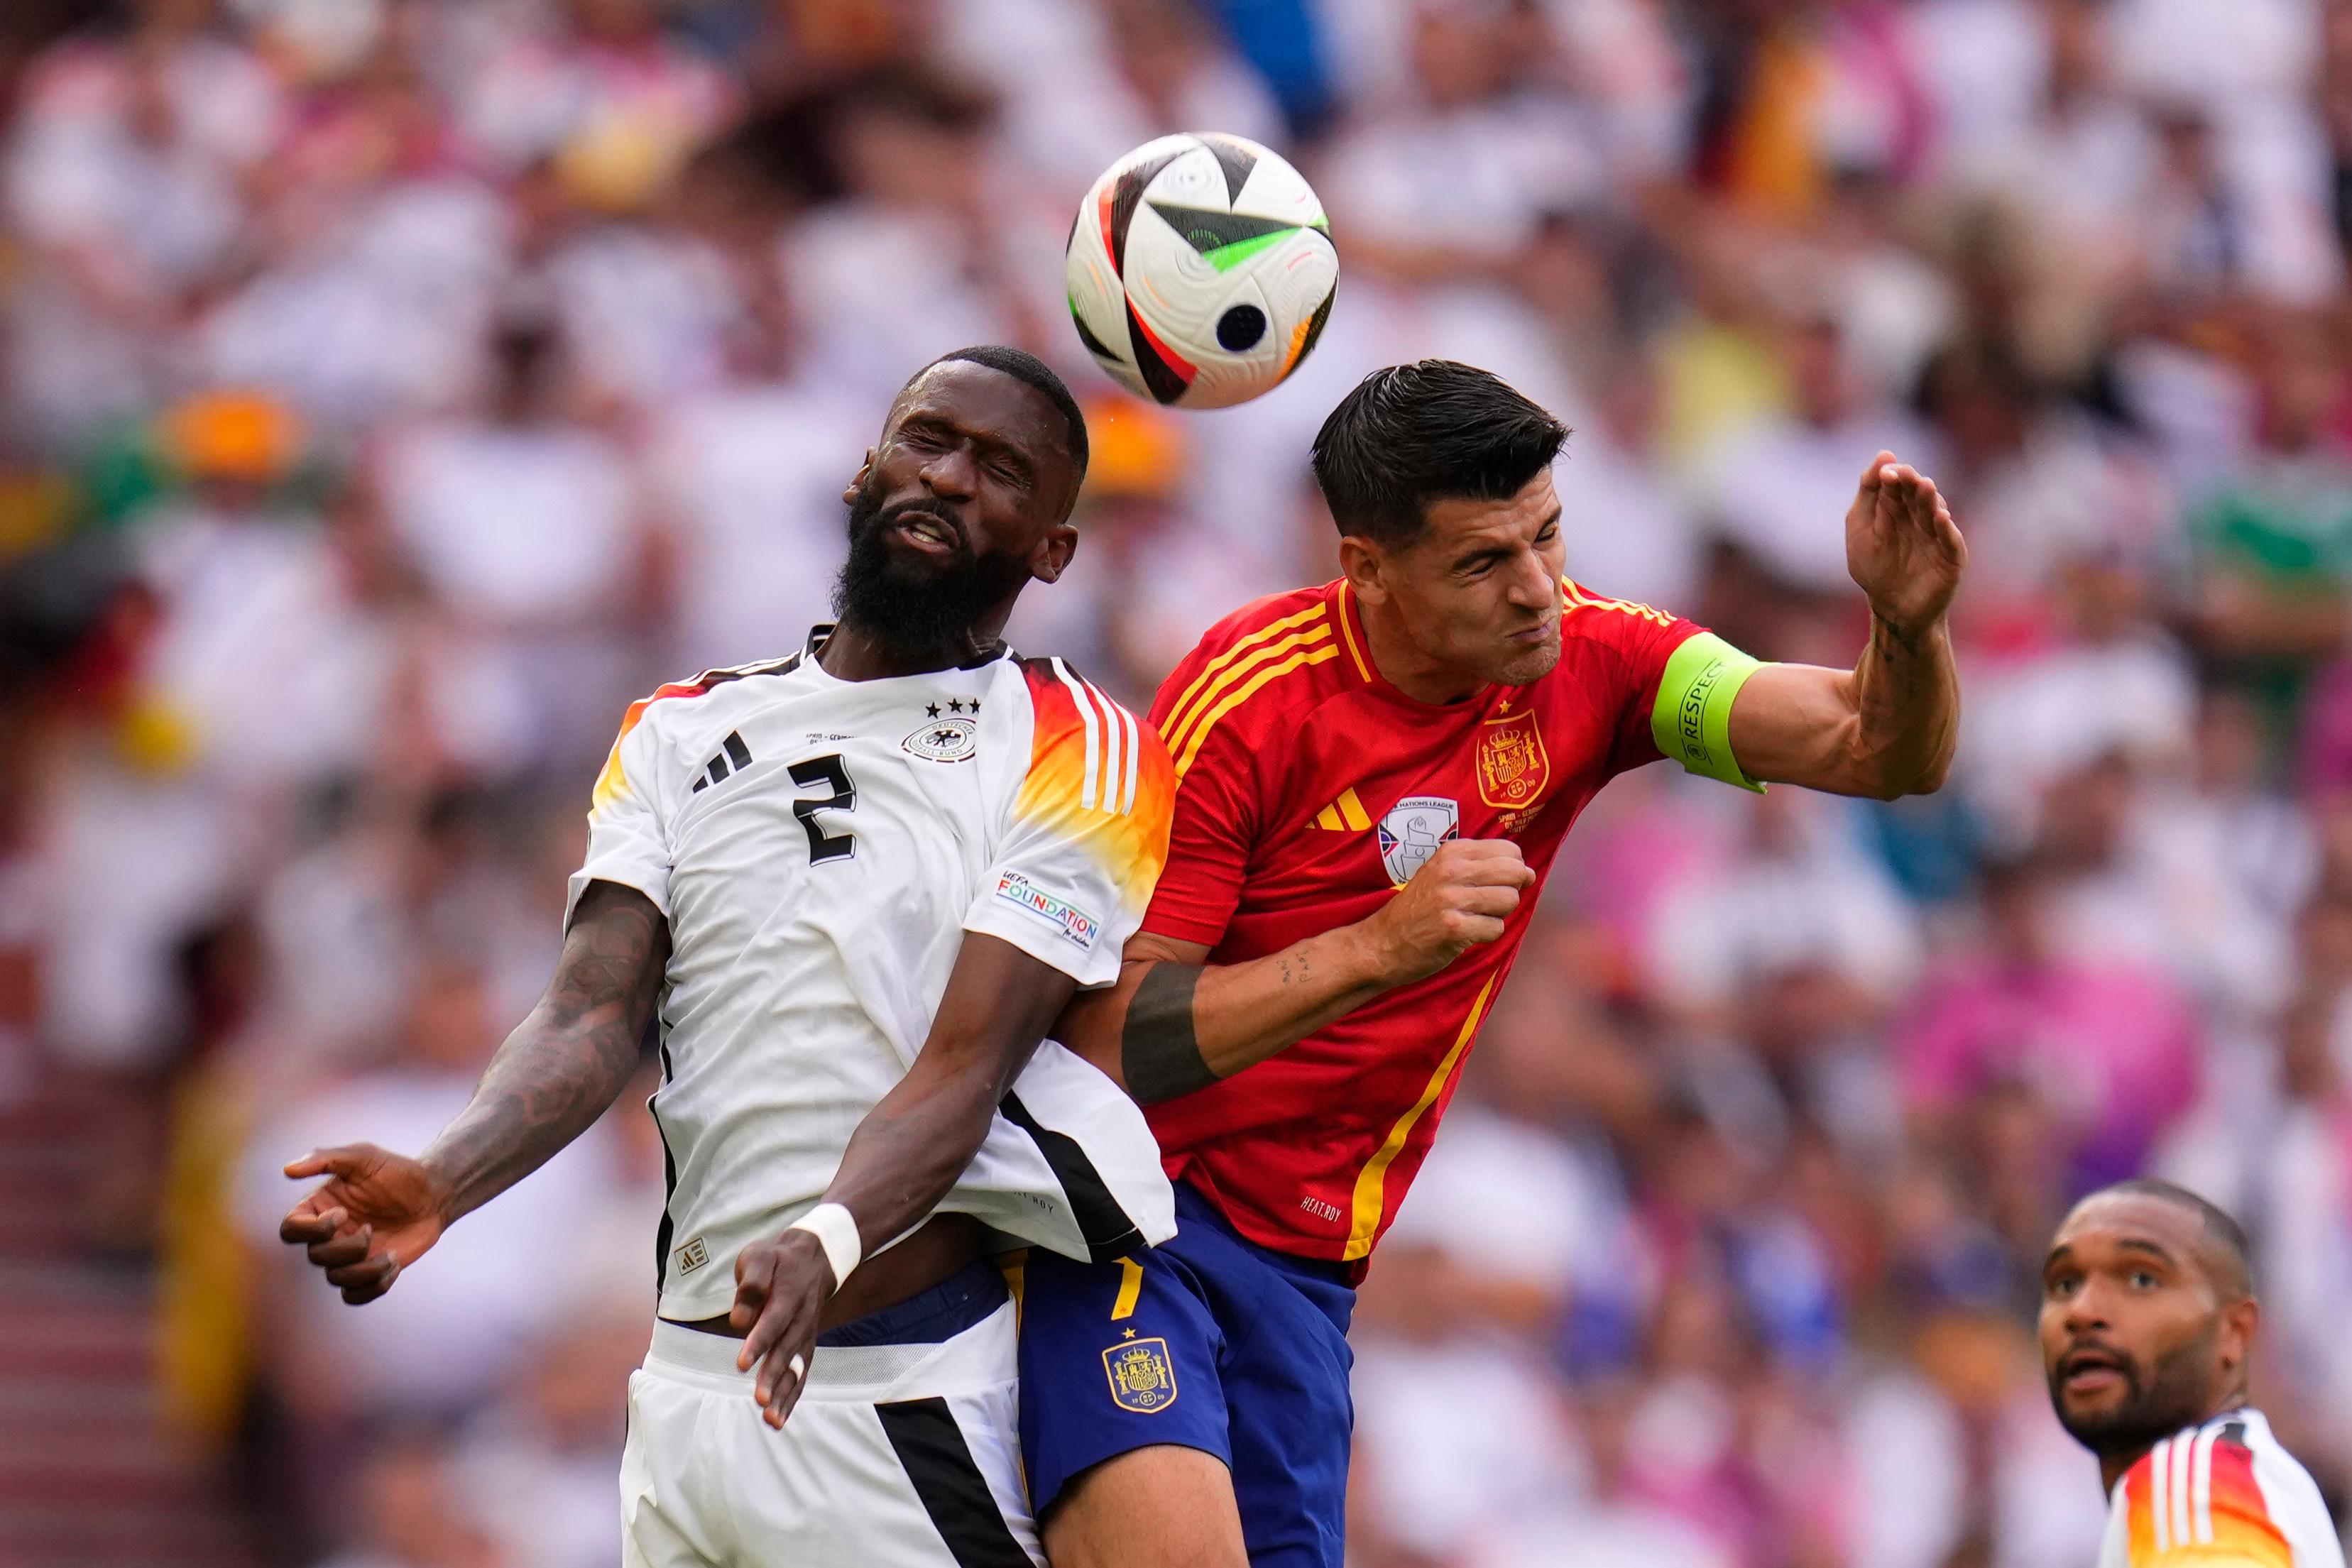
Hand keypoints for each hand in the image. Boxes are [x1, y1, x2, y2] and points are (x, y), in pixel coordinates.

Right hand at [278, 1144, 452, 1304]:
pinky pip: (354, 1295)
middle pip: (315, 1256)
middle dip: (346, 1248)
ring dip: (365, 1270)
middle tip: (371, 1229)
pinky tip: (394, 1265)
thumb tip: (287, 1170)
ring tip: (391, 1255)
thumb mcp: (363, 1157)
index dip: (310, 1229)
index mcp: (319, 1208)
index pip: (291, 1229)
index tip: (341, 1213)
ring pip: (336, 1278)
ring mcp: (348, 1256)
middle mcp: (328, 1235)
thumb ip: (326, 1158)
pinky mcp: (368, 1272)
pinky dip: (373, 1287)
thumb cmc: (397, 1171)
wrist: (434, 1193)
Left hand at [729, 1229, 836, 1428]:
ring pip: (796, 1369)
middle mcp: (801, 1320)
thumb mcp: (760, 1257)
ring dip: (785, 1395)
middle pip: (786, 1351)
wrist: (815, 1259)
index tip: (741, 1365)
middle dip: (773, 1377)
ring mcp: (806, 1335)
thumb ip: (751, 1284)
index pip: (773, 1322)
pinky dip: (792, 1398)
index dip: (758, 1343)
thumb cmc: (778, 1260)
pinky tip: (778, 1419)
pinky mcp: (805, 1347)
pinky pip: (800, 1375)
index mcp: (788, 1296)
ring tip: (771, 1419)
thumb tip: (739, 1320)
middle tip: (760, 1399)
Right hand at [1359, 838, 1534, 985]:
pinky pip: (1496, 928)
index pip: (1509, 850)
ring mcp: (1452, 899)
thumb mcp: (1441, 872)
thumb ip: (1481, 866)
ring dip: (1498, 915)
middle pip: (1514, 873)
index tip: (1495, 883)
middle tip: (1487, 904)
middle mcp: (1451, 870)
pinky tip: (1466, 934)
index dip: (1512, 870)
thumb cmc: (1418, 909)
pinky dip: (1487, 935)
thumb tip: (1529, 872)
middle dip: (1510, 891)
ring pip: (1509, 900)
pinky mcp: (1454, 928)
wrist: (1382, 943)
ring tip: (1474, 919)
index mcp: (1452, 851)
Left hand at [1845, 451, 1965, 638]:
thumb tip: (1884, 456)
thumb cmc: (1874, 567)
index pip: (1897, 484)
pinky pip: (1951, 540)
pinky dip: (1947, 529)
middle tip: (1904, 474)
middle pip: (1918, 494)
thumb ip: (1868, 495)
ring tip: (1925, 486)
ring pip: (1935, 512)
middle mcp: (1921, 517)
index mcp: (1898, 507)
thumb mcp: (1861, 528)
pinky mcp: (1951, 557)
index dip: (1893, 475)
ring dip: (1930, 499)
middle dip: (1911, 483)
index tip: (1886, 469)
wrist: (1890, 607)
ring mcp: (1938, 535)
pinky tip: (1941, 517)